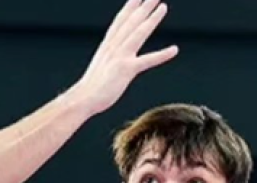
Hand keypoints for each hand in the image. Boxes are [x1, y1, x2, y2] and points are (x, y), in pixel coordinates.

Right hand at [71, 0, 178, 115]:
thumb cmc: (91, 87)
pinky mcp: (126, 69)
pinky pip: (147, 60)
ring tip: (163, 7)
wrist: (83, 99)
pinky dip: (162, 55)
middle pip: (131, 21)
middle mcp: (113, 47)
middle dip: (143, 6)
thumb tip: (112, 57)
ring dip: (151, 19)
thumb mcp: (100, 66)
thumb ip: (109, 57)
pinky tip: (174, 50)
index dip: (130, 7)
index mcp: (107, 45)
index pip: (120, 21)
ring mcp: (120, 57)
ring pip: (138, 33)